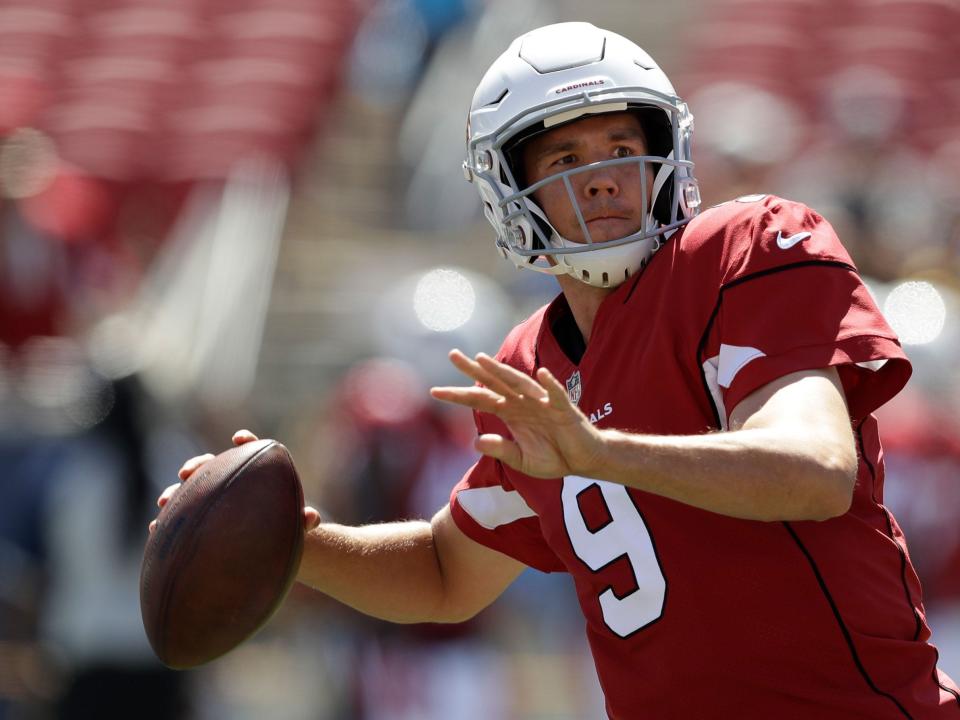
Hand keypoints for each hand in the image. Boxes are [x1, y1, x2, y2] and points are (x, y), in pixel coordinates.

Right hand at [148, 429, 320, 533]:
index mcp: (257, 475)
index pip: (251, 451)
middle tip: (187, 473)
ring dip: (175, 493)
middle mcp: (231, 481)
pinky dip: (169, 520)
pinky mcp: (201, 517)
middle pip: (211, 466)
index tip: (240, 438)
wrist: (273, 545)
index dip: (246, 442)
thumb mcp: (297, 526)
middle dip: (197, 465)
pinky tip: (156, 527)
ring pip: (190, 490)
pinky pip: (181, 516)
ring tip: (164, 502)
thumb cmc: (287, 528)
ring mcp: (213, 498)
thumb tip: (312, 517)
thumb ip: (305, 520)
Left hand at [430, 350, 604, 478]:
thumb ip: (500, 450)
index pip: (480, 400)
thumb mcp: (521, 460)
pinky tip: (542, 374)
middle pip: (495, 382)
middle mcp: (523, 402)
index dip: (458, 395)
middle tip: (452, 355)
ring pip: (520, 383)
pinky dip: (550, 385)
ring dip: (502, 372)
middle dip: (474, 370)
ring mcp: (543, 403)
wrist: (583, 461)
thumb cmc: (554, 457)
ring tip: (483, 360)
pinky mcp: (564, 409)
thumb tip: (475, 442)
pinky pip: (556, 394)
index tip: (434, 391)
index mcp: (511, 412)